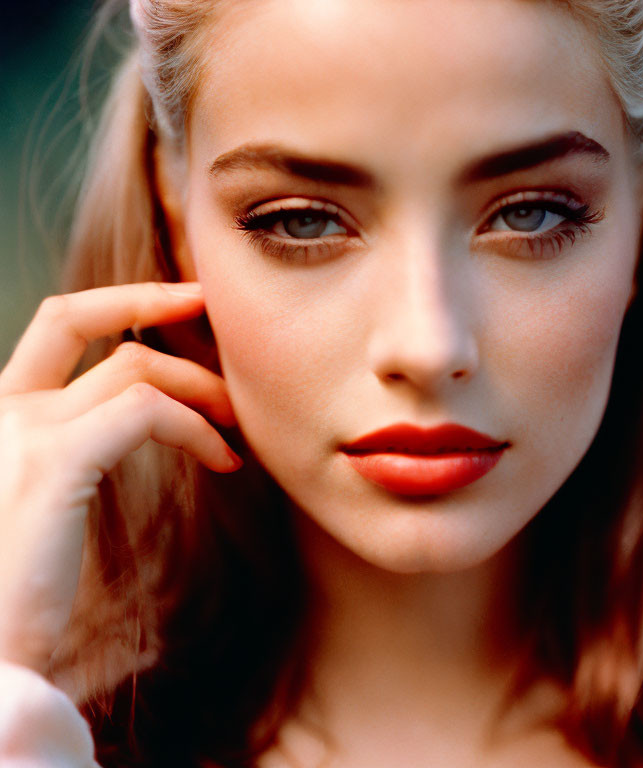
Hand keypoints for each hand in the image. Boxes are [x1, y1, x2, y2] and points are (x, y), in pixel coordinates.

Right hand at [0, 282, 240, 676]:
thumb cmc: (23, 592)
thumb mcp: (50, 502)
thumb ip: (84, 449)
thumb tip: (150, 420)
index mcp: (2, 415)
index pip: (58, 325)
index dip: (122, 299)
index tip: (186, 298)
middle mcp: (2, 410)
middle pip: (80, 318)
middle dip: (156, 302)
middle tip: (221, 326)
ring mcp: (21, 430)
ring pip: (133, 367)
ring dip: (199, 387)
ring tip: (235, 424)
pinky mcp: (52, 463)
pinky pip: (146, 412)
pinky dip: (196, 429)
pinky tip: (225, 461)